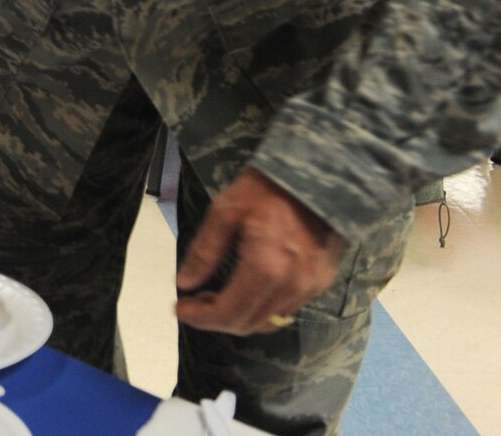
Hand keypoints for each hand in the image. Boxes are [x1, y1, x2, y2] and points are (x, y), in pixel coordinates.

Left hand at [175, 168, 344, 335]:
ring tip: (215, 296)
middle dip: (215, 319)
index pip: (228, 313)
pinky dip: (261, 309)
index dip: (200, 317)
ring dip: (238, 316)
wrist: (317, 177)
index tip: (179, 308)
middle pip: (248, 323)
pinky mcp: (321, 283)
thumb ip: (204, 252)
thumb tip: (185, 283)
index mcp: (266, 268)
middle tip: (193, 303)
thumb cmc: (267, 189)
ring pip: (268, 321)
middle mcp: (291, 287)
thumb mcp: (225, 212)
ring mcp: (310, 288)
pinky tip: (245, 291)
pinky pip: (286, 310)